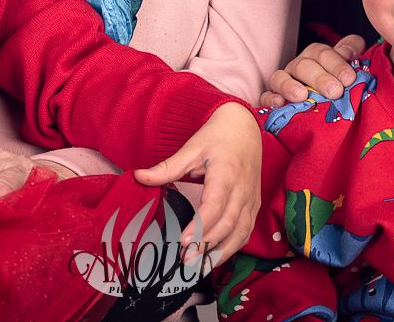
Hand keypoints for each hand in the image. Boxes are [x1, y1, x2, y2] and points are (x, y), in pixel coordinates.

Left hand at [133, 104, 260, 266]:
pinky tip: (215, 257)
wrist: (244, 127)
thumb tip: (139, 177)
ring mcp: (251, 199)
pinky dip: (232, 247)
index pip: (215, 206)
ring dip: (221, 252)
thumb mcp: (191, 148)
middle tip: (185, 260)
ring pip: (241, 232)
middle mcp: (243, 189)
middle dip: (207, 245)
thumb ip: (167, 168)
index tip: (183, 240)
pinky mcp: (254, 205)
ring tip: (199, 267)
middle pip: (228, 224)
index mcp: (226, 173)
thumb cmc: (217, 137)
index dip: (201, 226)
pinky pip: (246, 231)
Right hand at [255, 34, 367, 109]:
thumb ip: (351, 51)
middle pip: (303, 66)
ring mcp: (283, 82)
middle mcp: (298, 66)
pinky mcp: (272, 99)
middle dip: (319, 78)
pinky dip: (270, 98)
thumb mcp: (348, 67)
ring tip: (302, 96)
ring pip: (280, 77)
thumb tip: (349, 51)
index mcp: (316, 56)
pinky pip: (265, 96)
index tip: (349, 79)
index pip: (323, 54)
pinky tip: (280, 103)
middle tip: (335, 92)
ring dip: (290, 86)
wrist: (326, 107)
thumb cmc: (339, 84)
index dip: (336, 64)